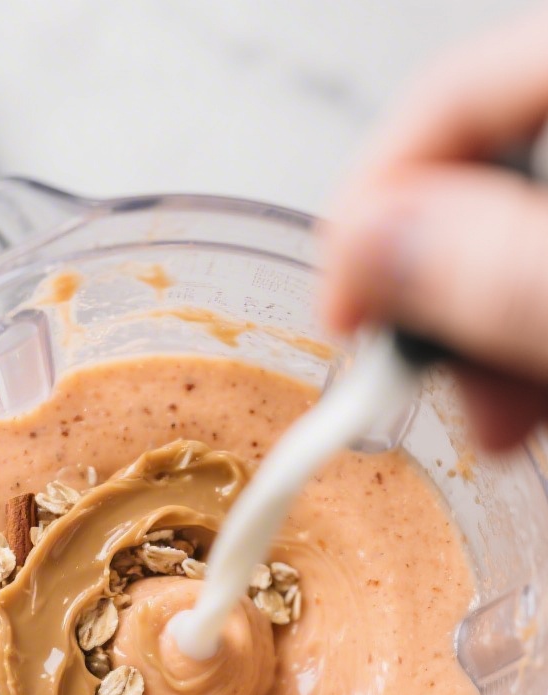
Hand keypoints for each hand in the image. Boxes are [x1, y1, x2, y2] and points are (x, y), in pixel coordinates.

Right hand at [321, 5, 547, 449]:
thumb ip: (500, 272)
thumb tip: (371, 250)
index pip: (451, 96)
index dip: (374, 209)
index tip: (339, 321)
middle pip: (483, 173)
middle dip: (434, 295)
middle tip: (412, 387)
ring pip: (519, 233)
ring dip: (481, 333)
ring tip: (490, 425)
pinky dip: (530, 336)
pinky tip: (525, 402)